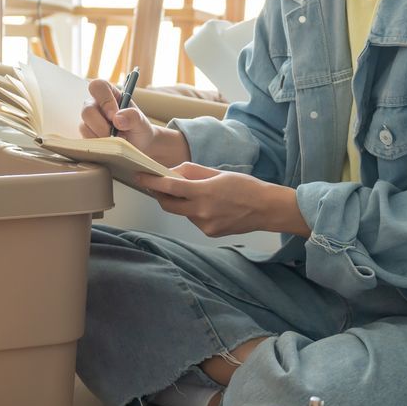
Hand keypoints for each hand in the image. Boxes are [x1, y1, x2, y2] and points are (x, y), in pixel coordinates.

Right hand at [81, 79, 188, 165]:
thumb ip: (133, 116)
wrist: (139, 145)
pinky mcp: (87, 134)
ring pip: (84, 127)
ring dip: (101, 137)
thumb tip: (118, 119)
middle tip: (115, 135)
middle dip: (101, 125)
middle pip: (87, 110)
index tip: (114, 116)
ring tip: (117, 141)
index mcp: (109, 93)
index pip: (98, 87)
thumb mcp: (141, 121)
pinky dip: (98, 145)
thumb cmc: (139, 128)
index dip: (104, 100)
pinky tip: (110, 147)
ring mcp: (89, 120)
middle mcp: (95, 104)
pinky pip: (85, 139)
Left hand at [136, 163, 309, 237]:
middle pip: (167, 204)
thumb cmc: (245, 187)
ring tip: (196, 193)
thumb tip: (171, 173)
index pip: (169, 187)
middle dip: (159, 194)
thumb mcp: (218, 173)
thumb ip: (192, 172)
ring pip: (181, 212)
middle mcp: (201, 212)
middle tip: (157, 184)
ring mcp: (204, 225)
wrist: (266, 209)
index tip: (140, 176)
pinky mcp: (209, 232)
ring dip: (180, 202)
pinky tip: (209, 205)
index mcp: (203, 192)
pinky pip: (193, 219)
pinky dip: (194, 211)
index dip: (151, 182)